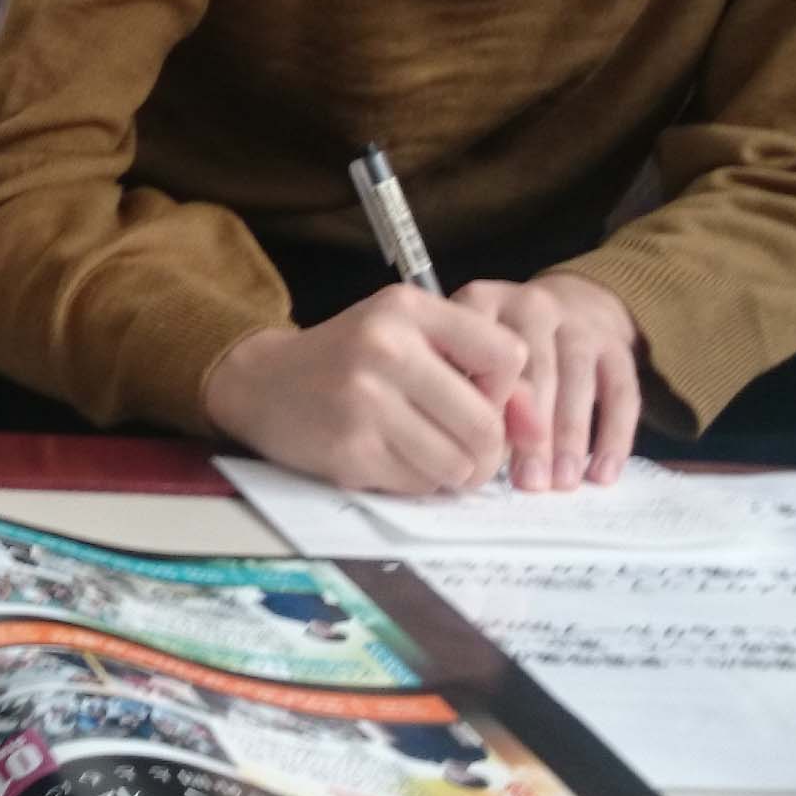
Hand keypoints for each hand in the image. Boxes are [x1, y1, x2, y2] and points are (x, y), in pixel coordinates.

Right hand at [199, 286, 532, 496]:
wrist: (260, 382)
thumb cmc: (347, 359)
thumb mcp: (408, 337)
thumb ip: (475, 368)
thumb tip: (535, 424)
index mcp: (407, 309)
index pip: (508, 356)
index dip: (505, 391)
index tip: (480, 398)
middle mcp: (386, 349)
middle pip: (486, 425)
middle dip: (486, 451)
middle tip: (466, 450)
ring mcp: (365, 403)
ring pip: (457, 464)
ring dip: (451, 472)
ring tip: (426, 455)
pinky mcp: (349, 452)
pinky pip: (419, 486)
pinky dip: (415, 483)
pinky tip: (390, 459)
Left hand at [450, 273, 643, 489]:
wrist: (570, 303)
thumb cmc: (499, 344)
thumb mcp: (466, 346)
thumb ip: (465, 386)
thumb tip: (473, 446)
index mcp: (484, 301)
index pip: (485, 352)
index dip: (489, 402)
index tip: (483, 447)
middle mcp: (533, 305)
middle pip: (536, 372)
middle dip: (533, 433)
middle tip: (529, 482)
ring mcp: (579, 323)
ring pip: (578, 382)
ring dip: (571, 438)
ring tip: (562, 483)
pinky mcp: (617, 345)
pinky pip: (621, 393)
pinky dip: (614, 437)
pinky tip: (603, 474)